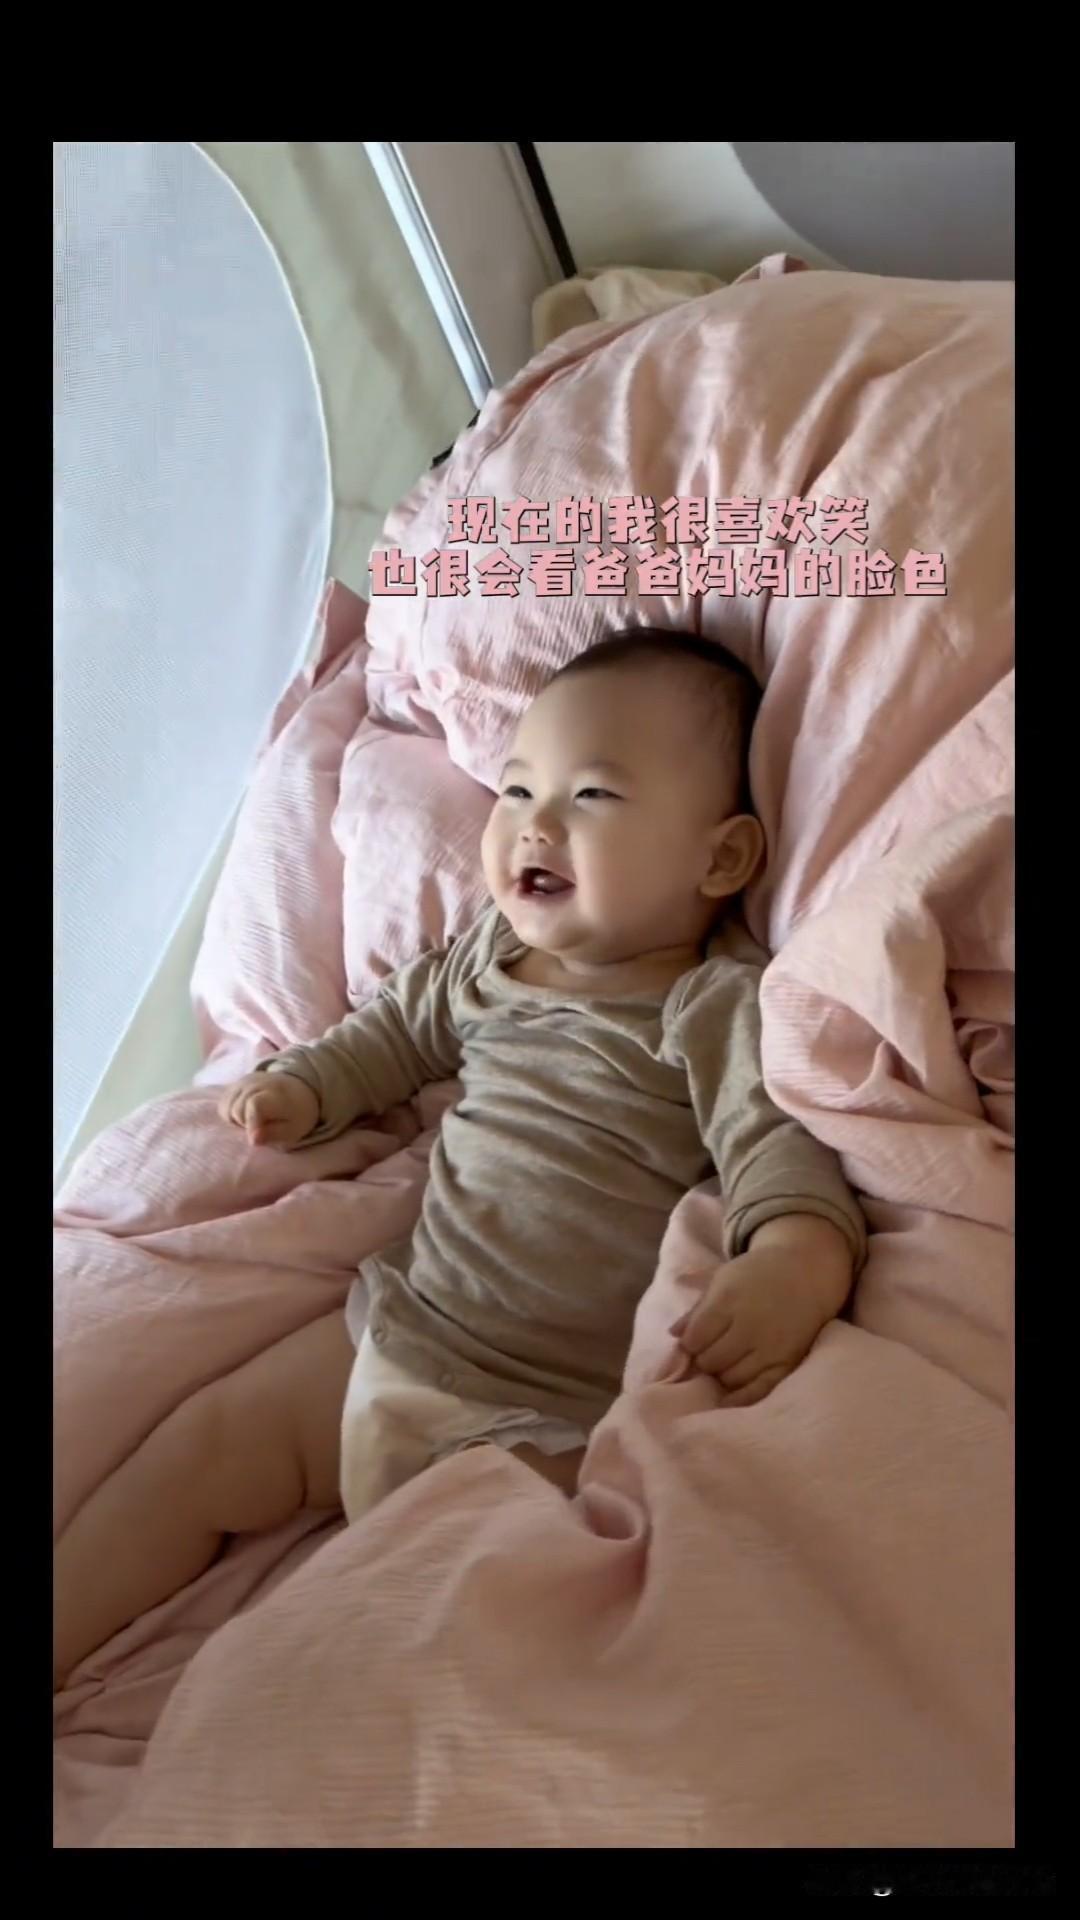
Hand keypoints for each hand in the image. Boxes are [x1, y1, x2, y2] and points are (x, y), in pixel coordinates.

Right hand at [218, 1070, 320, 1147]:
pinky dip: (230, 1113)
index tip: (256, 1138)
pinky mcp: (236, 1083)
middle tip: (260, 1127)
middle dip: (245, 1124)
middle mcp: (256, 1083)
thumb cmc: (296, 1115)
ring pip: (226, 1107)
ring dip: (236, 1120)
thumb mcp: (292, 1130)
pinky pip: (223, 1103)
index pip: (254, 1105)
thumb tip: (253, 1140)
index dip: (251, 1125)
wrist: (298, 1090)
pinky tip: (244, 1115)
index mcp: (276, 1093)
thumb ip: (273, 1135)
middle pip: (236, 1109)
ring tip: (253, 1121)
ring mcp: (244, 1081)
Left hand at [673, 1215, 853, 1407]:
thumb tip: (673, 1334)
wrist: (805, 1273)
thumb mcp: (723, 1280)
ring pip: (731, 1378)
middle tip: (710, 1353)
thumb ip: (697, 1309)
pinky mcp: (787, 1363)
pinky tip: (732, 1396)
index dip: (690, 1343)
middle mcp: (749, 1326)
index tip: (694, 1341)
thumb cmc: (757, 1275)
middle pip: (710, 1361)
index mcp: (728, 1301)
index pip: (695, 1339)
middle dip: (704, 1360)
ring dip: (722, 1375)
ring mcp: (770, 1347)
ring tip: (726, 1363)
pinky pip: (759, 1390)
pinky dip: (741, 1396)